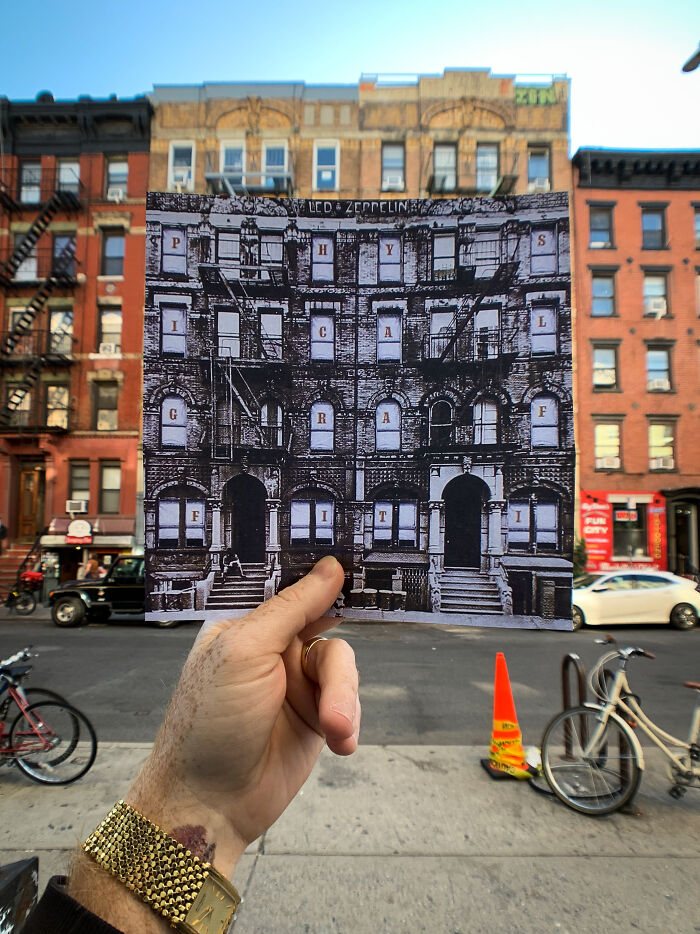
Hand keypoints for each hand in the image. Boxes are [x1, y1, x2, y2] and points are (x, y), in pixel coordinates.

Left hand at [126, 555, 359, 874]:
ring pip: (341, 668)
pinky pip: (348, 702)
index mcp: (246, 623)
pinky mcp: (315, 717)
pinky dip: (347, 722)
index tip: (363, 567)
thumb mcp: (246, 652)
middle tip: (334, 703)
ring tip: (335, 730)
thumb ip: (292, 608)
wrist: (210, 805)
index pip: (292, 586)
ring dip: (342, 700)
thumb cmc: (210, 722)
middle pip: (327, 630)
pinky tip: (338, 743)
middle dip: (336, 670)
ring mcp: (294, 683)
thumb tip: (330, 566)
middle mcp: (272, 647)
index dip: (324, 577)